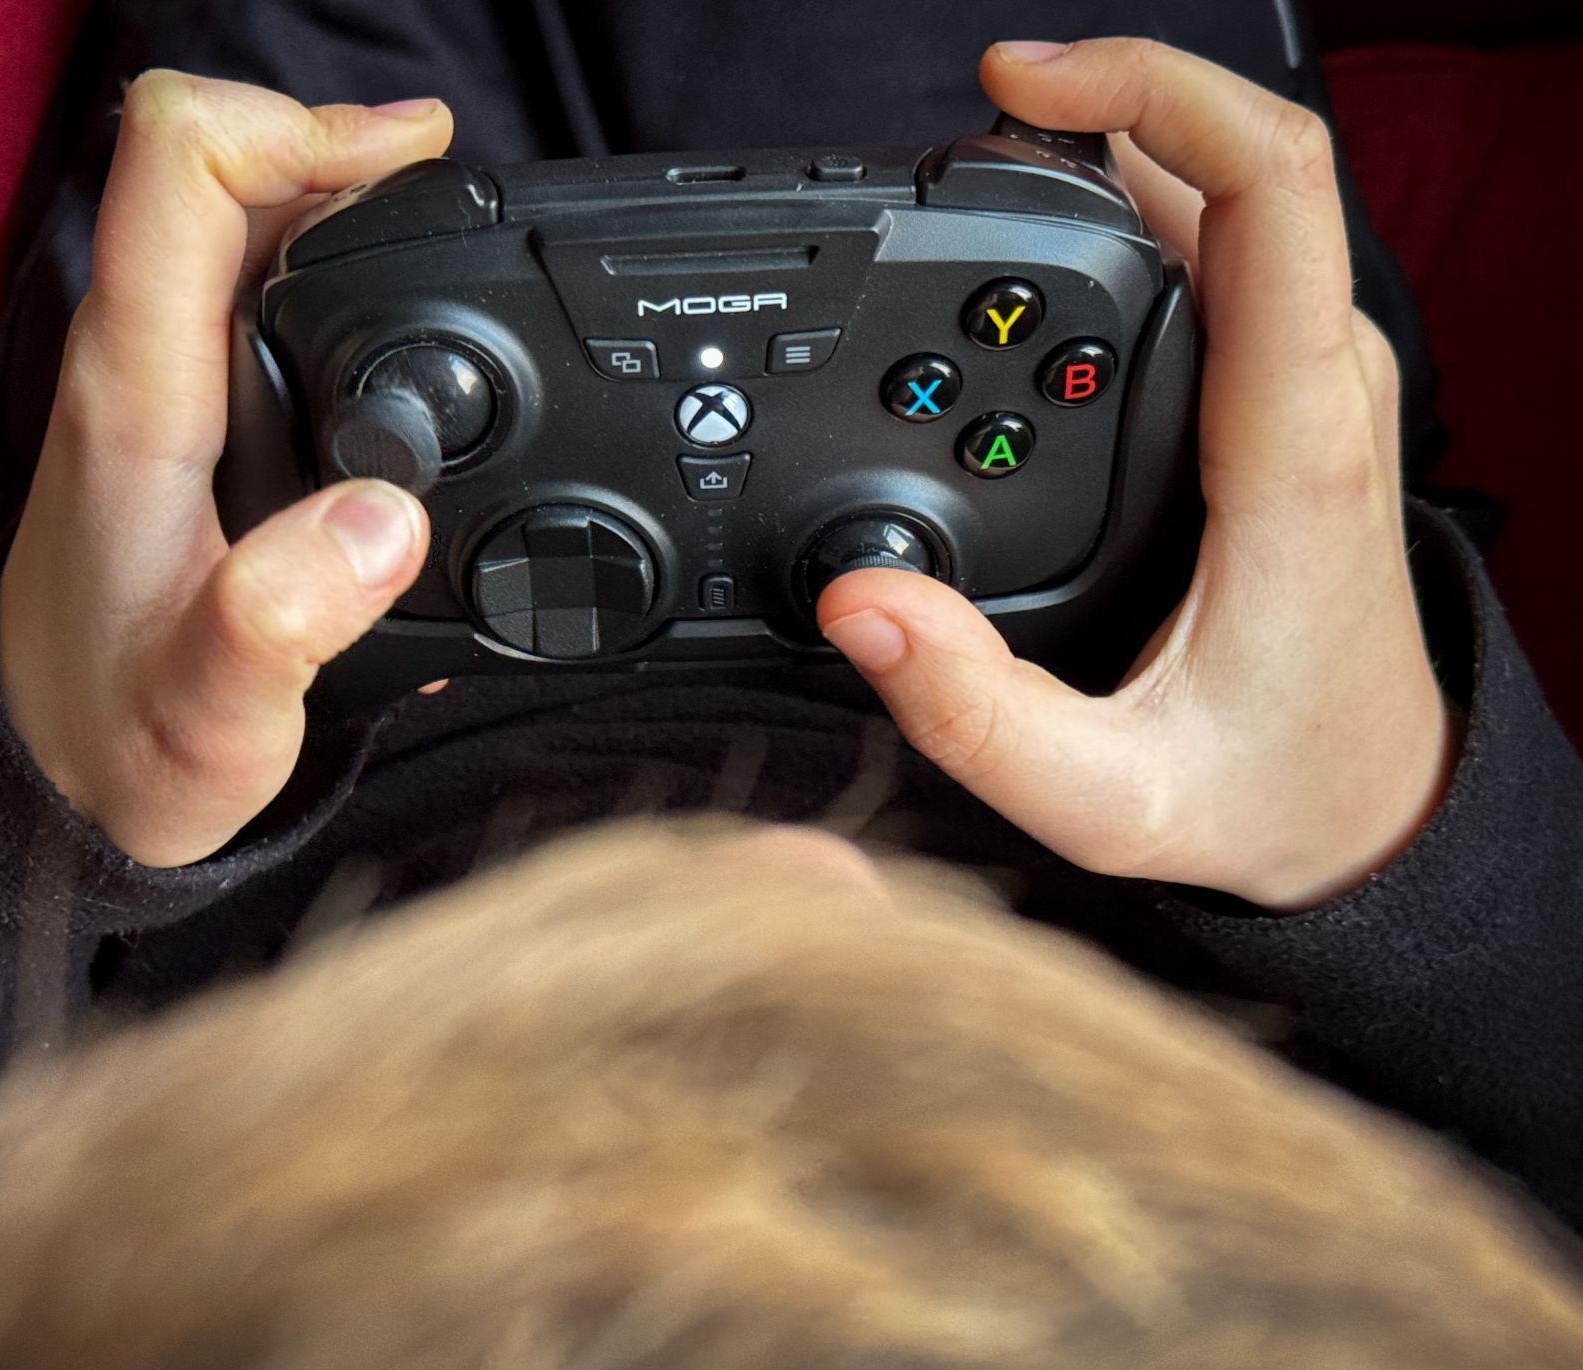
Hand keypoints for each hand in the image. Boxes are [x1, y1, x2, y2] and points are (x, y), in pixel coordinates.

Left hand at [0, 73, 452, 866]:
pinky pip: (244, 289)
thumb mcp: (212, 718)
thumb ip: (282, 623)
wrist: (56, 786)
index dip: (299, 127)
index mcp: (138, 396)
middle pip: (218, 168)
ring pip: (233, 223)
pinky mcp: (176, 414)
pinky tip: (393, 316)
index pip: (180, 166)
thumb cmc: (121, 746)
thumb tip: (383, 520)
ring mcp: (151, 383)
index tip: (413, 165)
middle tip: (455, 193)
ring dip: (337, 205)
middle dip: (340, 154)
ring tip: (443, 235)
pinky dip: (326, 268)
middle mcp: (133, 365)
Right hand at [818, 39, 1454, 910]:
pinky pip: (1220, 251)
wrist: (1375, 813)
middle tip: (946, 155)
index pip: (1266, 189)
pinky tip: (1032, 254)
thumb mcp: (1110, 799)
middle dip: (1092, 115)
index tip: (1016, 82)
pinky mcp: (1283, 396)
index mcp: (1287, 447)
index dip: (1148, 90)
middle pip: (1228, 166)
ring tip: (969, 190)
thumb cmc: (1270, 791)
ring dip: (1105, 160)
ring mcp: (1308, 382)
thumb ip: (974, 718)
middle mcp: (1316, 387)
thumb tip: (858, 606)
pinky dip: (1123, 217)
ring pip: (1223, 201)